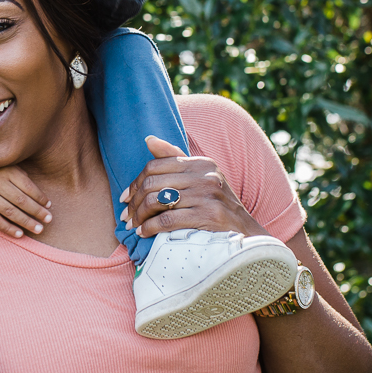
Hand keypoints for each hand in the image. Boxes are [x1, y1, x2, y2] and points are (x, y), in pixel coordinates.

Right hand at [0, 161, 53, 238]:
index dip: (40, 197)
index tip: (49, 205)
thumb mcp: (5, 165)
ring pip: (10, 212)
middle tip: (49, 220)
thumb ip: (20, 177)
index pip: (28, 187)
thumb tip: (39, 197)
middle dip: (37, 212)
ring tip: (39, 229)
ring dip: (26, 222)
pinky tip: (20, 234)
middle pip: (21, 201)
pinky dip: (8, 228)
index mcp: (6, 171)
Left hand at [119, 135, 268, 238]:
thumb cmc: (218, 205)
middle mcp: (205, 175)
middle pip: (153, 183)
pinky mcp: (208, 216)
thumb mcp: (201, 178)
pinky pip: (167, 219)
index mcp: (201, 163)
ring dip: (139, 216)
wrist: (246, 233)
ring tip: (133, 225)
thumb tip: (148, 139)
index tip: (125, 197)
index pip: (156, 165)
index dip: (135, 182)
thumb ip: (175, 159)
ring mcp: (207, 195)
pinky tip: (144, 233)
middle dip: (134, 202)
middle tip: (125, 215)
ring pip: (157, 201)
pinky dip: (150, 227)